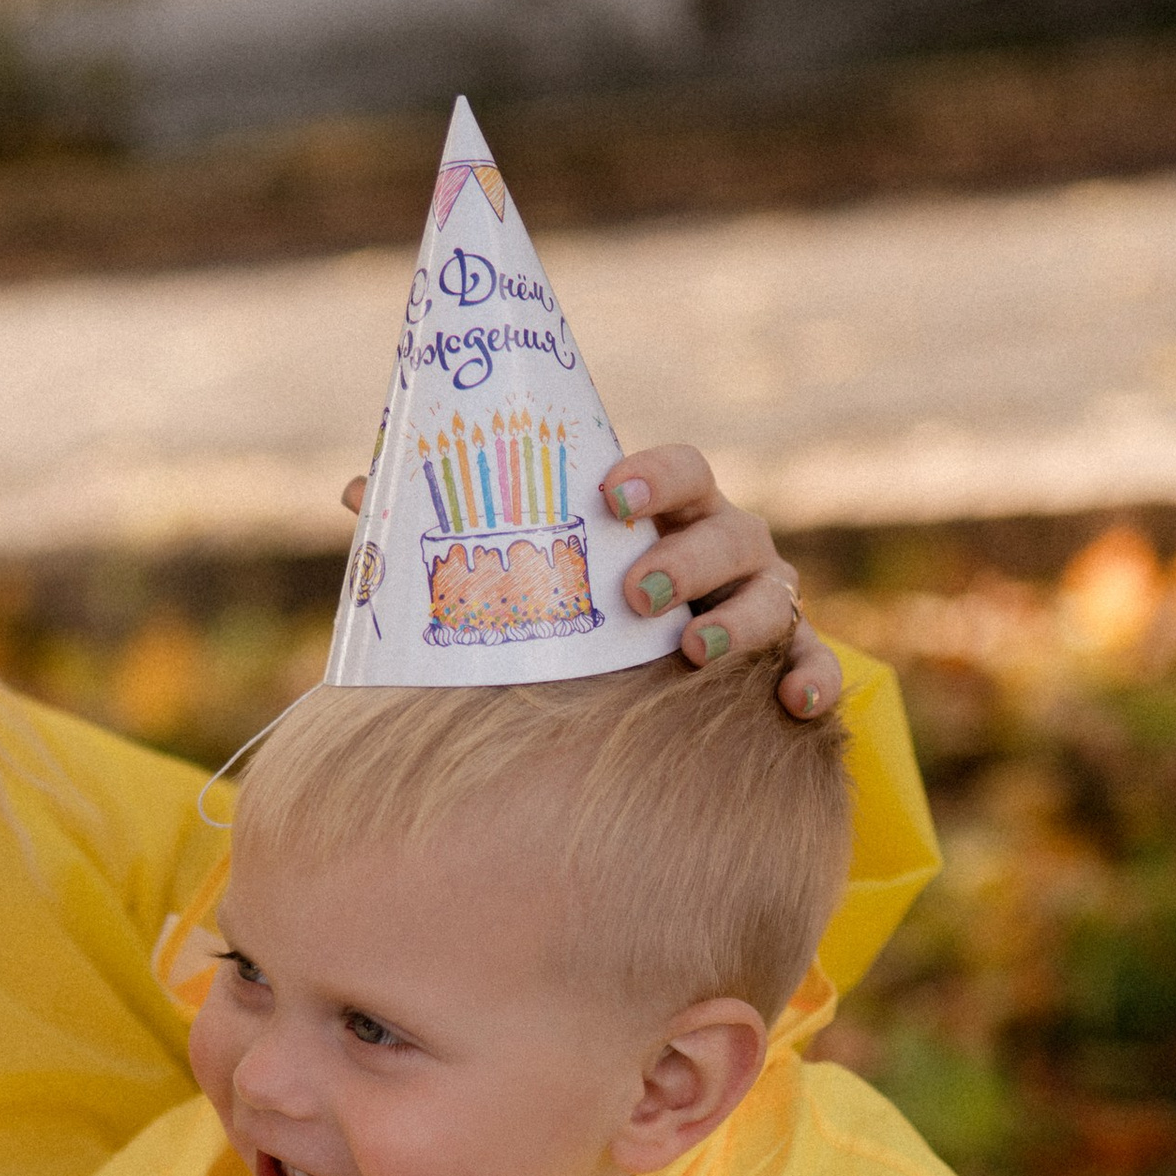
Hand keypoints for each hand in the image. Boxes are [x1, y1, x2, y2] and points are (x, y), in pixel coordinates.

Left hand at [341, 444, 836, 718]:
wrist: (631, 682)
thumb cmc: (575, 607)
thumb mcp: (526, 570)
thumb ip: (460, 533)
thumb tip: (358, 495)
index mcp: (666, 514)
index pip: (681, 469)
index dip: (653, 475)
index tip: (611, 495)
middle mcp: (724, 549)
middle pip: (729, 532)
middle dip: (684, 560)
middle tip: (631, 596)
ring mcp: (761, 605)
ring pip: (776, 596)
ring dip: (741, 621)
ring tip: (692, 652)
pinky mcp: (786, 663)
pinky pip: (817, 665)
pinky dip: (816, 680)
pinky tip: (797, 705)